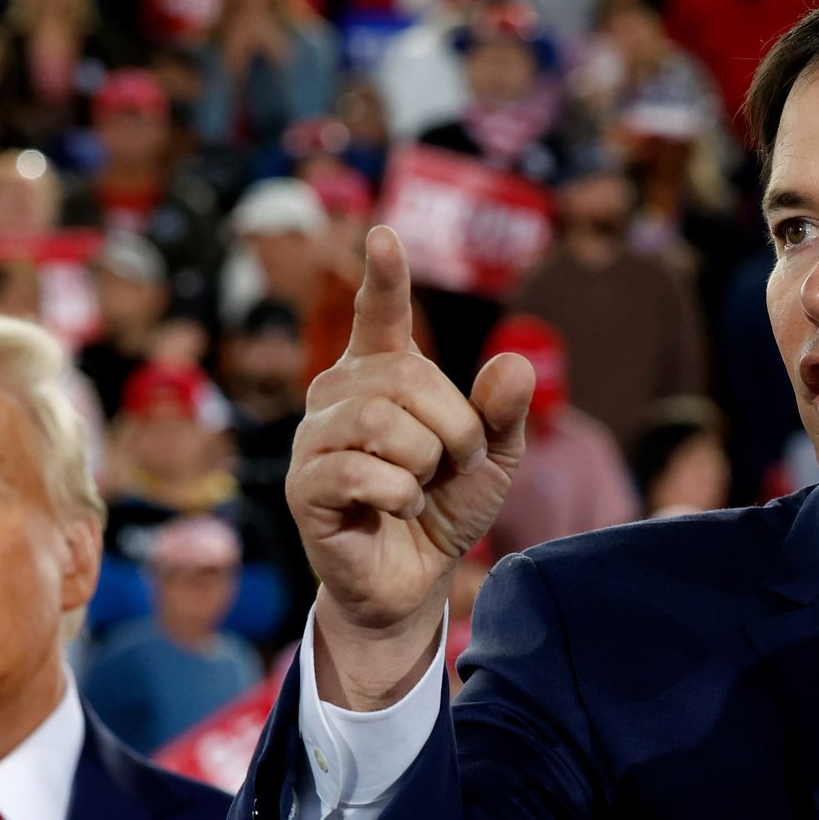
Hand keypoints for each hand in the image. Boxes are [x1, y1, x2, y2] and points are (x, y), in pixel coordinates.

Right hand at [286, 226, 533, 707]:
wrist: (410, 584)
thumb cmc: (442, 509)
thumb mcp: (492, 461)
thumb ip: (504, 413)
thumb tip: (515, 363)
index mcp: (380, 376)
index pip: (378, 315)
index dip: (384, 277)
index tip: (384, 235)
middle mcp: (337, 396)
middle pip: (403, 377)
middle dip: (452, 425)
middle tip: (456, 465)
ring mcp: (313, 440)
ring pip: (378, 420)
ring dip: (424, 459)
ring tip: (423, 486)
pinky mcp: (303, 488)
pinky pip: (359, 471)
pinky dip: (398, 493)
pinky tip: (396, 509)